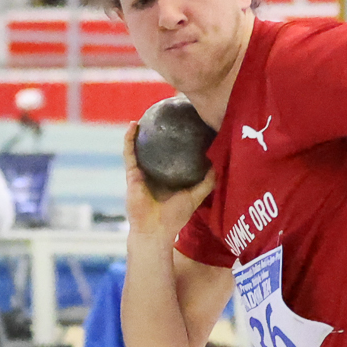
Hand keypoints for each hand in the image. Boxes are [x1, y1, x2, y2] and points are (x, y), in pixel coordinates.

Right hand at [121, 121, 212, 235]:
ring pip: (139, 148)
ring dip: (139, 132)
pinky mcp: (131, 174)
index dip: (174, 143)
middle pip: (154, 151)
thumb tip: (217, 164)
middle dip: (155, 135)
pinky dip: (129, 139)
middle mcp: (153, 174)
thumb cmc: (174, 217)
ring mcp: (141, 174)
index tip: (182, 127)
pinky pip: (129, 153)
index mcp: (167, 179)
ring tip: (145, 115)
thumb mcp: (195, 197)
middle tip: (163, 117)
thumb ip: (206, 183)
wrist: (155, 231)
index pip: (170, 158)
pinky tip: (134, 125)